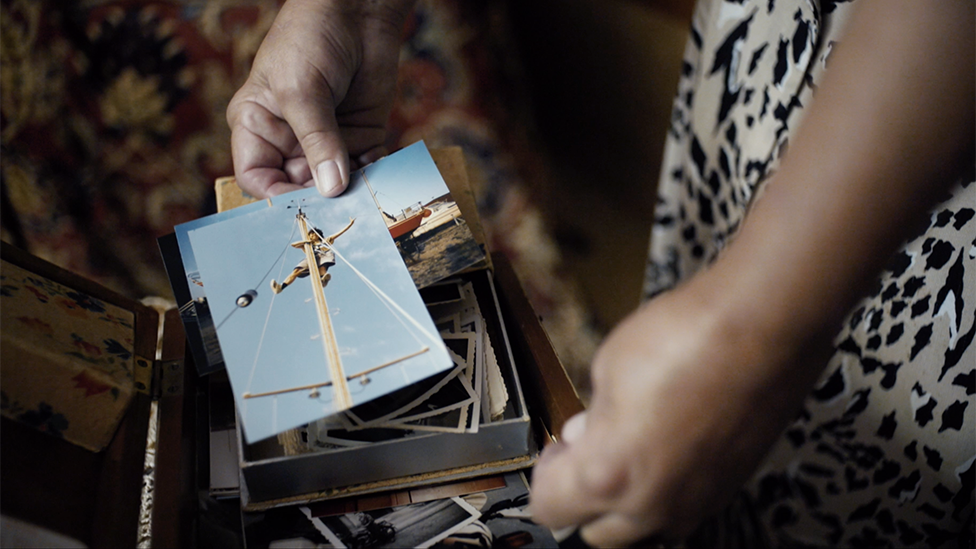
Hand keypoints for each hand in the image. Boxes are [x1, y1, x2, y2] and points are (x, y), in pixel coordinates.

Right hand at [227, 0, 413, 197]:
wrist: (356, 9)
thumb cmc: (310, 36)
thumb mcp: (302, 89)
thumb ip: (316, 140)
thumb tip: (331, 188)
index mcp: (256, 127)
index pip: (257, 180)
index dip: (277, 197)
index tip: (304, 204)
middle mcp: (289, 140)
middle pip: (299, 188)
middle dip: (321, 197)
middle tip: (343, 203)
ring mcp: (326, 140)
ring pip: (336, 184)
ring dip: (352, 190)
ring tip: (366, 189)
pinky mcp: (360, 136)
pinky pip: (365, 169)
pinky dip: (375, 174)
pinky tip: (381, 169)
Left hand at [530, 274, 829, 546]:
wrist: (761, 325)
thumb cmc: (686, 338)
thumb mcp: (608, 367)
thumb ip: (591, 416)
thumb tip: (585, 435)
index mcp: (608, 475)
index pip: (550, 507)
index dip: (546, 474)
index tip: (556, 451)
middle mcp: (654, 504)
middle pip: (597, 533)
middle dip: (584, 497)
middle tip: (587, 452)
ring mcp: (697, 501)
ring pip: (645, 529)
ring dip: (628, 502)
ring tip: (631, 448)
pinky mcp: (730, 486)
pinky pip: (685, 508)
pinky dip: (667, 490)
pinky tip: (670, 445)